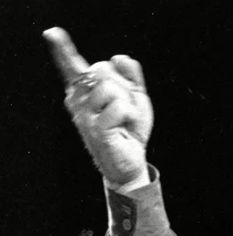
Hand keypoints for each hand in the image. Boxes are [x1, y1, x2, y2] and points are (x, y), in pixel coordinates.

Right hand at [43, 26, 152, 190]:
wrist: (133, 161)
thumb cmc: (130, 129)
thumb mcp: (136, 99)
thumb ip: (131, 76)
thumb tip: (119, 57)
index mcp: (84, 90)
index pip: (72, 66)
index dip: (62, 49)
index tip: (52, 34)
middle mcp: (79, 99)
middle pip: (102, 70)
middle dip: (123, 87)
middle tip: (126, 109)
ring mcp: (84, 114)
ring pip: (110, 88)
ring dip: (127, 103)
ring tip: (125, 120)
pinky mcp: (96, 128)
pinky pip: (119, 107)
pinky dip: (130, 116)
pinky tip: (126, 128)